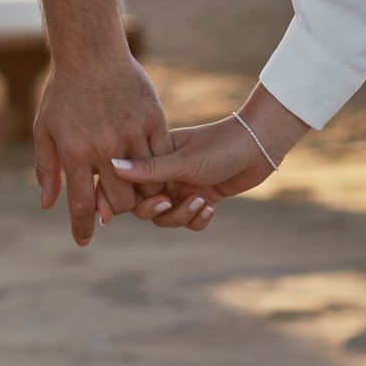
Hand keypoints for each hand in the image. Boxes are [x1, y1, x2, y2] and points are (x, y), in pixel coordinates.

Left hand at [32, 42, 165, 246]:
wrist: (91, 50)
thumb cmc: (63, 90)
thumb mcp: (45, 129)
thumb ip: (47, 168)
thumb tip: (48, 204)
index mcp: (76, 153)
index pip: (81, 204)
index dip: (83, 227)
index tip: (84, 241)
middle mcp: (105, 148)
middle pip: (120, 200)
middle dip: (117, 210)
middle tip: (115, 206)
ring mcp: (132, 134)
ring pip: (147, 182)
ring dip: (143, 193)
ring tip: (138, 189)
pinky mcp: (153, 120)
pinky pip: (161, 156)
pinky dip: (159, 168)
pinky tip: (155, 168)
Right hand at [115, 90, 299, 231]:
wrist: (260, 146)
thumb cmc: (220, 145)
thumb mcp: (183, 160)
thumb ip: (148, 169)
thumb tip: (112, 166)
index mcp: (153, 156)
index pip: (122, 181)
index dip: (111, 198)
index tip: (106, 216)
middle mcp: (164, 173)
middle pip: (142, 205)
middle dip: (153, 210)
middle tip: (169, 202)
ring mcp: (182, 186)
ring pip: (166, 217)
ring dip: (181, 216)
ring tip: (201, 203)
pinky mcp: (200, 197)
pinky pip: (189, 220)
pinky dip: (197, 219)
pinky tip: (211, 209)